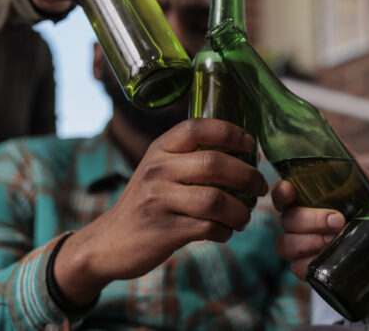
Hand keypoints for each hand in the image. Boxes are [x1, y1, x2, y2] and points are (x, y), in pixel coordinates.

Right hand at [54, 118, 267, 305]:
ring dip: (241, 211)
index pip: (197, 127)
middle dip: (248, 176)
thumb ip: (188, 157)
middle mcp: (157, 170)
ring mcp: (159, 201)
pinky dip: (225, 231)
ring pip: (216, 200)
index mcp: (159, 149)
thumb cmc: (146, 203)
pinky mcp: (164, 231)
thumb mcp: (158, 170)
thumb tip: (240, 152)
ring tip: (245, 216)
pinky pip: (209, 228)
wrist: (108, 242)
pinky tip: (225, 232)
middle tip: (261, 186)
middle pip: (214, 163)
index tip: (250, 145)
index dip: (230, 131)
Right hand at [271, 159, 368, 279]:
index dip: (281, 192)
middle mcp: (299, 222)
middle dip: (310, 220)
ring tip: (335, 240)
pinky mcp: (309, 269)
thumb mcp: (366, 186)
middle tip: (338, 220)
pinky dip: (310, 263)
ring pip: (285, 244)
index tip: (290, 190)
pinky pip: (296, 268)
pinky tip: (329, 258)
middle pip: (286, 220)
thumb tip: (333, 141)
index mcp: (307, 199)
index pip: (281, 194)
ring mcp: (302, 247)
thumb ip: (348, 166)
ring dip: (309, 241)